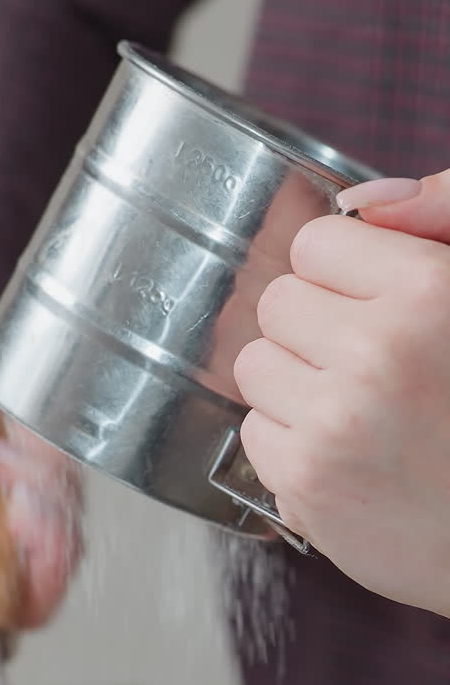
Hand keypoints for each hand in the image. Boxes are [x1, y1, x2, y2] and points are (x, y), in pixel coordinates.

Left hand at [234, 170, 449, 615]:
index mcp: (429, 292)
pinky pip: (254, 431)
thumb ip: (443, 221)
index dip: (341, 274)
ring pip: (255, 364)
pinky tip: (346, 455)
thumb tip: (363, 201)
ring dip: (295, 384)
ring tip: (357, 411)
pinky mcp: (306, 482)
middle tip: (368, 366)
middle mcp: (377, 352)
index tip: (371, 304)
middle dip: (314, 328)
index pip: (316, 243)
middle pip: (276, 302)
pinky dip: (290, 443)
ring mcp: (335, 421)